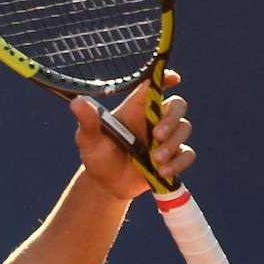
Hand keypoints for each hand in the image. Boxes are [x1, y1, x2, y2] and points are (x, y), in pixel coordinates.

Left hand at [71, 68, 196, 199]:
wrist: (106, 185)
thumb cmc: (97, 155)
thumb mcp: (88, 140)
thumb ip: (88, 122)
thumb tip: (77, 101)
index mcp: (135, 109)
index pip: (153, 87)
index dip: (164, 78)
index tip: (173, 79)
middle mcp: (153, 119)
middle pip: (177, 106)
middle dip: (171, 118)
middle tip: (157, 135)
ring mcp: (165, 138)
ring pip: (184, 129)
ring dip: (172, 144)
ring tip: (155, 160)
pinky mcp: (173, 157)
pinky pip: (187, 155)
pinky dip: (179, 163)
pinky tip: (163, 172)